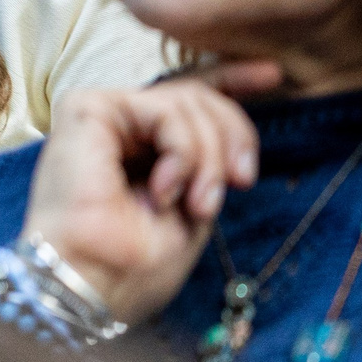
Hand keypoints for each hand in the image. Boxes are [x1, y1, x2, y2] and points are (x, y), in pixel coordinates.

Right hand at [19, 62, 280, 322]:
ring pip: (189, 100)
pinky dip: (182, 148)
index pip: (191, 100)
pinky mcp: (86, 110)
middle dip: (234, 134)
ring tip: (198, 202)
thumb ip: (211, 161)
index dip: (234, 81)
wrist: (92, 287)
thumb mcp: (195, 206)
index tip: (274, 75)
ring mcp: (104, 118)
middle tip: (242, 180)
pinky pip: (164, 108)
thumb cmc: (136, 266)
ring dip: (209, 155)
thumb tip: (236, 143)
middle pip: (199, 97)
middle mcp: (121, 129)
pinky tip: (166, 189)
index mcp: (144, 151)